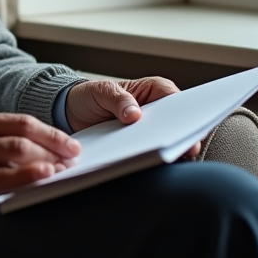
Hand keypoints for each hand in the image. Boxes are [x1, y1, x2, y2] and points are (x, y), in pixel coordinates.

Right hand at [0, 111, 81, 214]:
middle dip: (56, 146)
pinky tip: (45, 176)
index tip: (70, 142)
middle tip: (76, 156)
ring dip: (49, 160)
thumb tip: (30, 149)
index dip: (51, 132)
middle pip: (27, 135)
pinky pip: (3, 179)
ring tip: (67, 169)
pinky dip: (28, 176)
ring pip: (19, 153)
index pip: (23, 122)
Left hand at [65, 77, 201, 158]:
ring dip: (165, 152)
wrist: (72, 113)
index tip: (185, 127)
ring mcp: (149, 132)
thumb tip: (135, 115)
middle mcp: (157, 112)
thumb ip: (118, 99)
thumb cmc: (92, 96)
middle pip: (177, 126)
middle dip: (180, 137)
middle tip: (180, 150)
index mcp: (154, 91)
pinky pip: (149, 156)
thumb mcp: (102, 91)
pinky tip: (145, 166)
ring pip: (166, 144)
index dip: (185, 114)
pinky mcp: (140, 148)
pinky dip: (149, 162)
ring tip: (160, 159)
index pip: (177, 100)